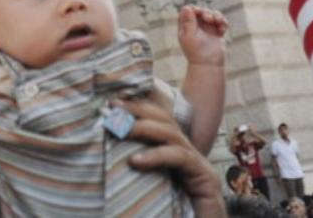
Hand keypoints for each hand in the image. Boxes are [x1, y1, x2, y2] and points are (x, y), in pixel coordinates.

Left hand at [123, 95, 225, 217]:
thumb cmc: (171, 216)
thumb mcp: (148, 191)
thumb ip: (134, 174)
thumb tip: (106, 158)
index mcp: (175, 157)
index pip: (158, 123)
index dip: (136, 110)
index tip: (111, 106)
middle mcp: (189, 156)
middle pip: (166, 121)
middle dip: (138, 111)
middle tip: (113, 108)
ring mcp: (200, 166)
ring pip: (172, 134)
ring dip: (143, 128)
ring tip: (119, 130)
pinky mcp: (206, 179)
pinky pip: (180, 158)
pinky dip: (156, 156)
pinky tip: (135, 162)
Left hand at [176, 5, 227, 65]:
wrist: (208, 65)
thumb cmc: (196, 52)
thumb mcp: (190, 36)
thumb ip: (188, 22)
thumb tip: (187, 7)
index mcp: (186, 26)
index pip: (188, 10)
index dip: (194, 9)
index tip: (199, 13)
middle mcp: (196, 26)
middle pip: (201, 11)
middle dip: (207, 12)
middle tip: (209, 19)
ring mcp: (207, 29)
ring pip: (212, 14)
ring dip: (216, 15)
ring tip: (219, 22)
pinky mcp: (217, 33)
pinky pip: (221, 22)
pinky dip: (223, 23)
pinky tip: (222, 30)